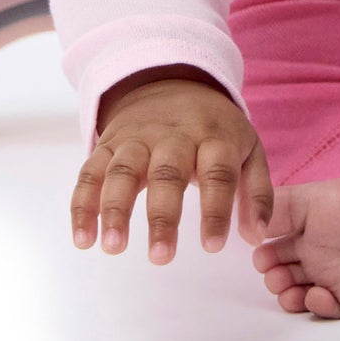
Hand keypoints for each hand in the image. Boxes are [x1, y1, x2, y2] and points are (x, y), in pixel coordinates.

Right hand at [70, 65, 273, 262]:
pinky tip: (83, 239)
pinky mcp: (107, 144)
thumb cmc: (215, 130)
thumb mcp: (248, 149)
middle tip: (162, 258)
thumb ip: (257, 192)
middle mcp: (174, 135)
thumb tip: (256, 237)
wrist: (172, 82)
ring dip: (115, 209)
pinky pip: (89, 173)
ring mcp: (136, 138)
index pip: (218, 172)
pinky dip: (83, 205)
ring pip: (122, 170)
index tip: (212, 247)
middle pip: (167, 172)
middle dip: (163, 216)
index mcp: (214, 136)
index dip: (216, 210)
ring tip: (114, 247)